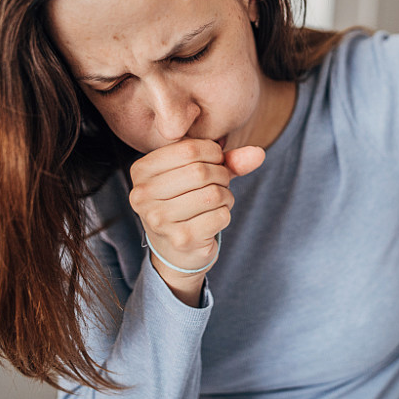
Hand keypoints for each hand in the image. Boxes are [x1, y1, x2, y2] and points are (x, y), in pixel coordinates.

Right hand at [128, 139, 263, 294]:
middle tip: (220, 184)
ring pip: (213, 194)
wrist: (177, 250)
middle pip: (201, 172)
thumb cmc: (187, 200)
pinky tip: (214, 219)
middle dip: (222, 176)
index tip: (215, 162)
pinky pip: (220, 216)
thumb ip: (228, 159)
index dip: (213, 153)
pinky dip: (225, 214)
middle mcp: (142, 195)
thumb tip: (258, 154)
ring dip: (226, 196)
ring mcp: (159, 220)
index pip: (188, 148)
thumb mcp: (201, 172)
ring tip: (217, 202)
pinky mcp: (180, 240)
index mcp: (141, 171)